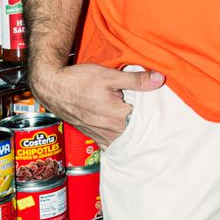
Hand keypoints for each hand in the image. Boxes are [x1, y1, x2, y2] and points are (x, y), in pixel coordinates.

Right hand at [31, 62, 165, 148]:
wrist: (53, 87)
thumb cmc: (79, 80)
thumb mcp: (109, 75)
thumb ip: (136, 80)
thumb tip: (159, 79)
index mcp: (118, 117)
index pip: (147, 121)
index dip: (157, 115)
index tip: (166, 111)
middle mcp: (110, 132)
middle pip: (137, 132)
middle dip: (148, 126)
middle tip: (160, 120)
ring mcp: (101, 136)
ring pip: (126, 139)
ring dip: (135, 133)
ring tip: (145, 125)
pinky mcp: (94, 137)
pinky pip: (113, 143)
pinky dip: (122, 139)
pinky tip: (127, 132)